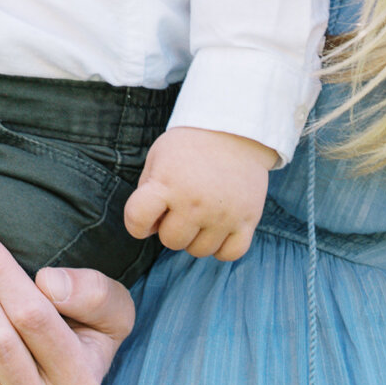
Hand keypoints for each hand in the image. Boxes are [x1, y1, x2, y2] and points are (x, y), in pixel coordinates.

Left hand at [123, 126, 276, 260]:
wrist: (235, 130)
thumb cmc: (190, 146)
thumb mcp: (158, 157)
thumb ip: (147, 192)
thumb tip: (150, 229)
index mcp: (167, 183)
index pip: (137, 220)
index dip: (137, 223)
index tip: (147, 216)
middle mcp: (195, 202)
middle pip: (171, 241)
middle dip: (172, 228)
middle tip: (181, 207)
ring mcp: (223, 214)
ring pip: (199, 251)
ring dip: (196, 237)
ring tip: (201, 212)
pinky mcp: (248, 220)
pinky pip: (229, 254)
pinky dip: (222, 247)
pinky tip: (218, 228)